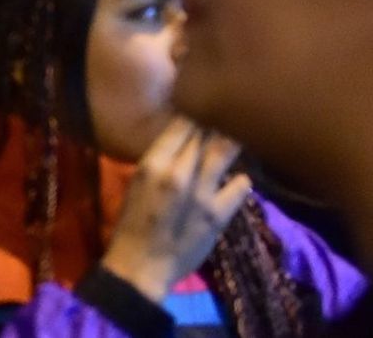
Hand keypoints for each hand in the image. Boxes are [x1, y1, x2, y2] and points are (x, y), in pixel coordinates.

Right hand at [100, 117, 251, 302]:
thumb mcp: (138, 181)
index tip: (202, 106)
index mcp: (153, 163)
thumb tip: (182, 139)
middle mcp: (179, 172)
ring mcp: (202, 193)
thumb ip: (160, 159)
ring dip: (230, 142)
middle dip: (214, 123)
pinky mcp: (219, 214)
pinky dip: (240, 180)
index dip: (194, 112)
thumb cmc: (132, 222)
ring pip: (225, 152)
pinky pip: (241, 186)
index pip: (181, 124)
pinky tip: (238, 179)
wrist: (142, 265)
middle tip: (225, 114)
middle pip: (204, 134)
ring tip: (236, 136)